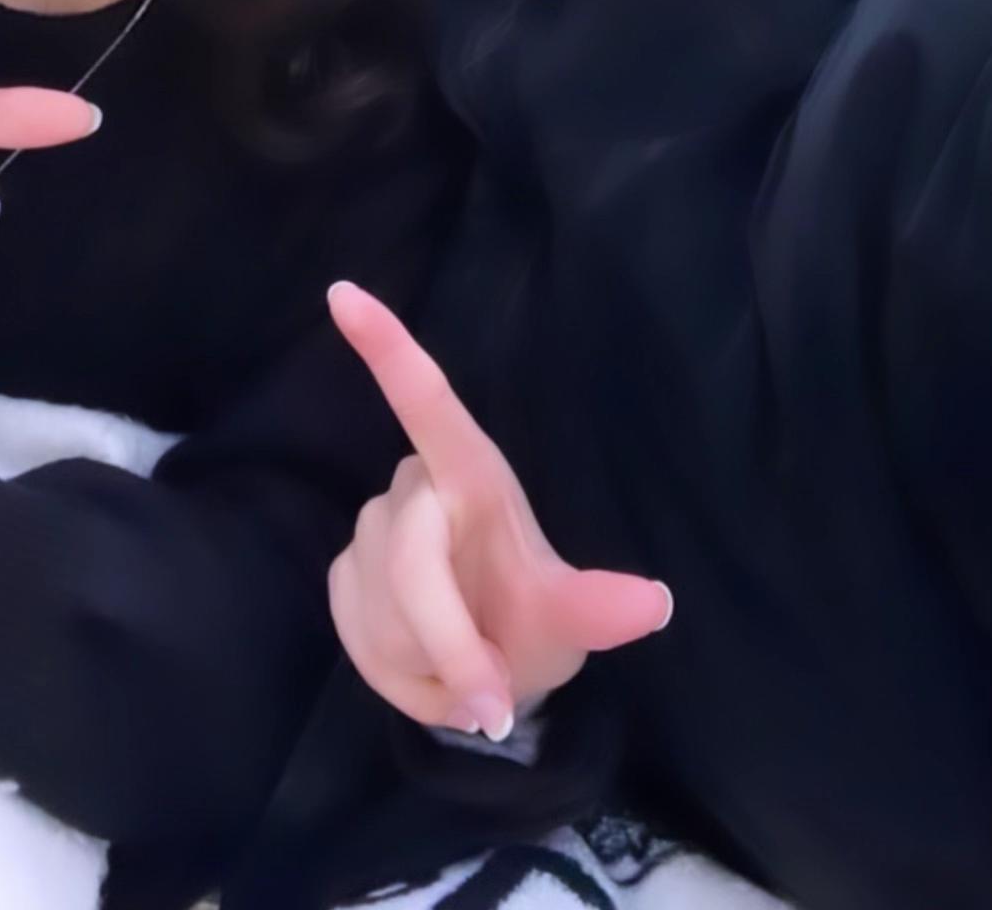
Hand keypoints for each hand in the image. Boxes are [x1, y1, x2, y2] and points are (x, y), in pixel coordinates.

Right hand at [327, 282, 671, 741]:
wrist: (495, 672)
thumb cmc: (535, 620)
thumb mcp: (572, 619)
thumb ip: (600, 609)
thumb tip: (656, 604)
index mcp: (472, 472)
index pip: (427, 402)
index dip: (386, 348)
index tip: (344, 292)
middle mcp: (415, 486)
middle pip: (411, 561)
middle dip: (450, 643)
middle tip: (493, 704)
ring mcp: (370, 529)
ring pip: (383, 611)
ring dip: (429, 669)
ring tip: (470, 679)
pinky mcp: (341, 573)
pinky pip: (357, 638)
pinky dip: (399, 682)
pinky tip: (429, 679)